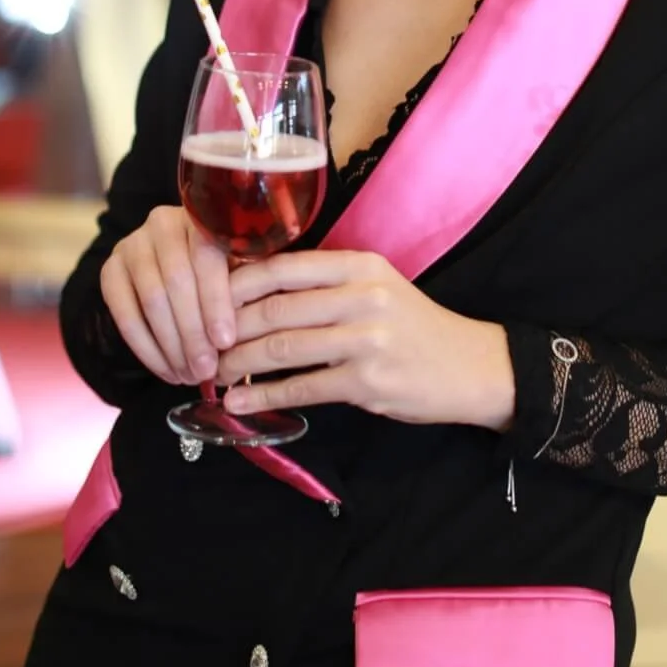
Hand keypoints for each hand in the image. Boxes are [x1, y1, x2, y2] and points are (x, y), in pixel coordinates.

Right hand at [99, 205, 234, 385]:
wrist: (175, 268)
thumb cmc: (223, 272)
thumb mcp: (240, 269)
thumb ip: (247, 286)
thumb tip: (256, 326)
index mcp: (201, 216)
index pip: (206, 256)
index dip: (215, 301)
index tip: (226, 341)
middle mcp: (162, 223)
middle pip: (176, 281)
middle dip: (193, 333)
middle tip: (206, 370)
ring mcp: (132, 245)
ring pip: (151, 300)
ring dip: (172, 346)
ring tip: (189, 376)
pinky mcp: (110, 270)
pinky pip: (125, 315)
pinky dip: (147, 350)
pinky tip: (167, 371)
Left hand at [217, 250, 515, 430]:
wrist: (469, 366)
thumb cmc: (412, 325)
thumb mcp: (375, 287)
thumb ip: (325, 285)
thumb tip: (254, 290)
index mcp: (358, 264)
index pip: (282, 267)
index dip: (235, 284)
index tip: (203, 300)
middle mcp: (361, 294)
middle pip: (275, 309)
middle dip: (227, 329)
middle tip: (198, 345)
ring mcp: (365, 338)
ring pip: (282, 349)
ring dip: (238, 364)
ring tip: (210, 375)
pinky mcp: (366, 381)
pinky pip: (302, 387)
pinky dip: (264, 396)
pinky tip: (239, 402)